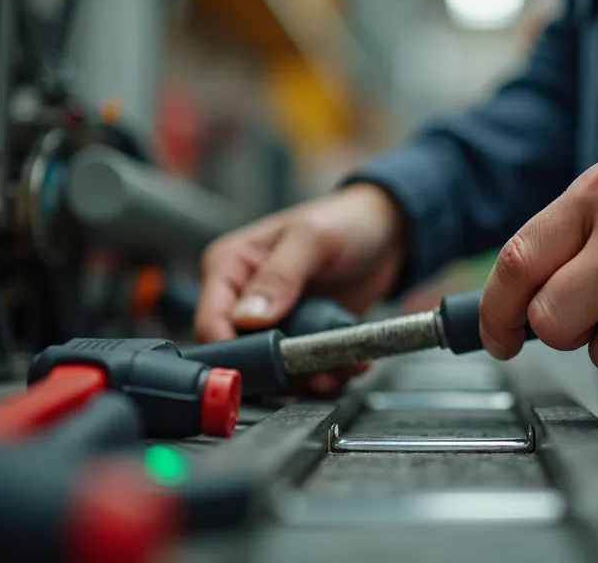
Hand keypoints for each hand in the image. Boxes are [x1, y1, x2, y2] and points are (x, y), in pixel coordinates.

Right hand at [195, 183, 405, 392]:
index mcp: (229, 266)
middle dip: (273, 372)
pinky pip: (302, 368)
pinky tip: (346, 364)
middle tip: (306, 374)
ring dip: (303, 378)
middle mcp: (243, 297)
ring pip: (272, 369)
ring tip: (334, 370)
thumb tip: (247, 318)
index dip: (232, 352)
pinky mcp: (299, 335)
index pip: (211, 322)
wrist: (386, 231)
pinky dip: (324, 374)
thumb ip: (279, 277)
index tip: (264, 369)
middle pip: (239, 354)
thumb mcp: (311, 240)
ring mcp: (273, 319)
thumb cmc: (345, 220)